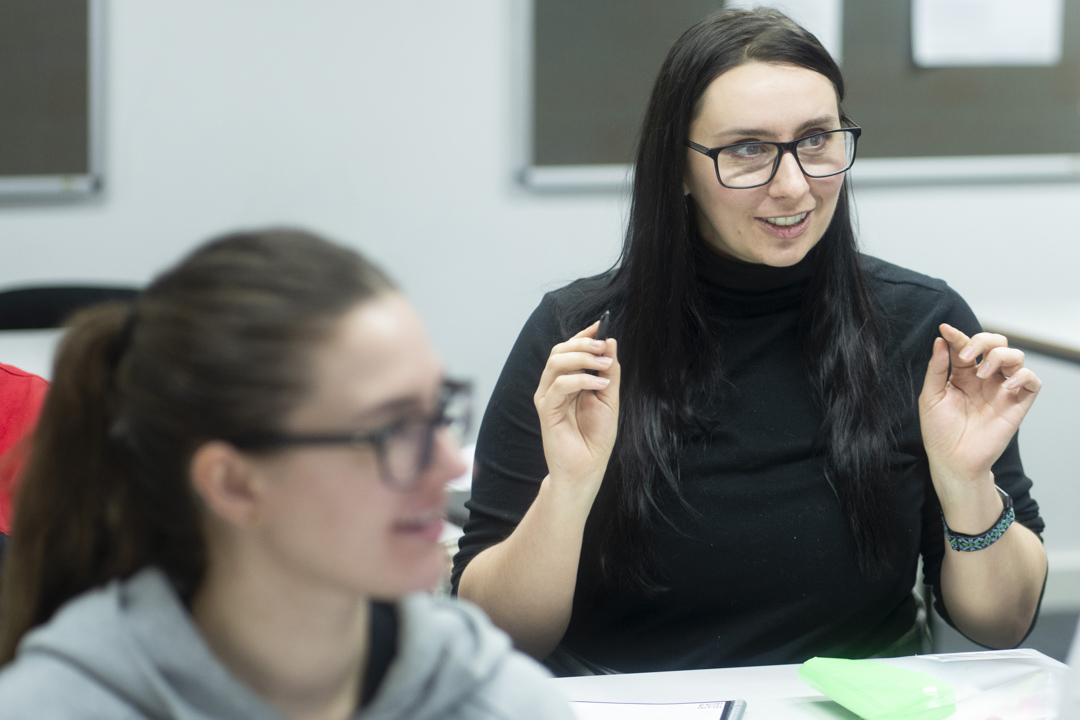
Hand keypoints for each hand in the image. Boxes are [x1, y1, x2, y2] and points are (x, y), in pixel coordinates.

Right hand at [533, 321, 619, 492]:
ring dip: (582, 358)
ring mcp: (548, 396)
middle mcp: (554, 385)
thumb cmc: (595, 437)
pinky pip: (560, 385)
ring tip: (604, 365)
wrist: (587, 468)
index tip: (602, 323)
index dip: (583, 335)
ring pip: (556, 362)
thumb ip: (609, 372)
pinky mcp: (546, 409)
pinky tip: (599, 385)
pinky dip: (582, 380)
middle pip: (560, 350)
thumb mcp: (609, 398)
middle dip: (583, 344)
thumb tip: (609, 341)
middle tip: (603, 348)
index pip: (569, 349)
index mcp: (568, 381)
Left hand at [919, 323, 1040, 487]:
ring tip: (983, 373)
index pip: (966, 347)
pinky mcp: (1018, 404)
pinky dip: (1024, 376)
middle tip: (966, 356)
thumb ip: (937, 369)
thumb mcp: (931, 396)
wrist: (953, 460)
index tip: (944, 329)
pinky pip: (1033, 381)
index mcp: (963, 375)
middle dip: (983, 340)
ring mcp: (1003, 390)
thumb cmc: (939, 431)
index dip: (957, 335)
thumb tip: (939, 341)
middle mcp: (985, 378)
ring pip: (1016, 356)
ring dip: (1000, 357)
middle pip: (996, 343)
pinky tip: (1007, 385)